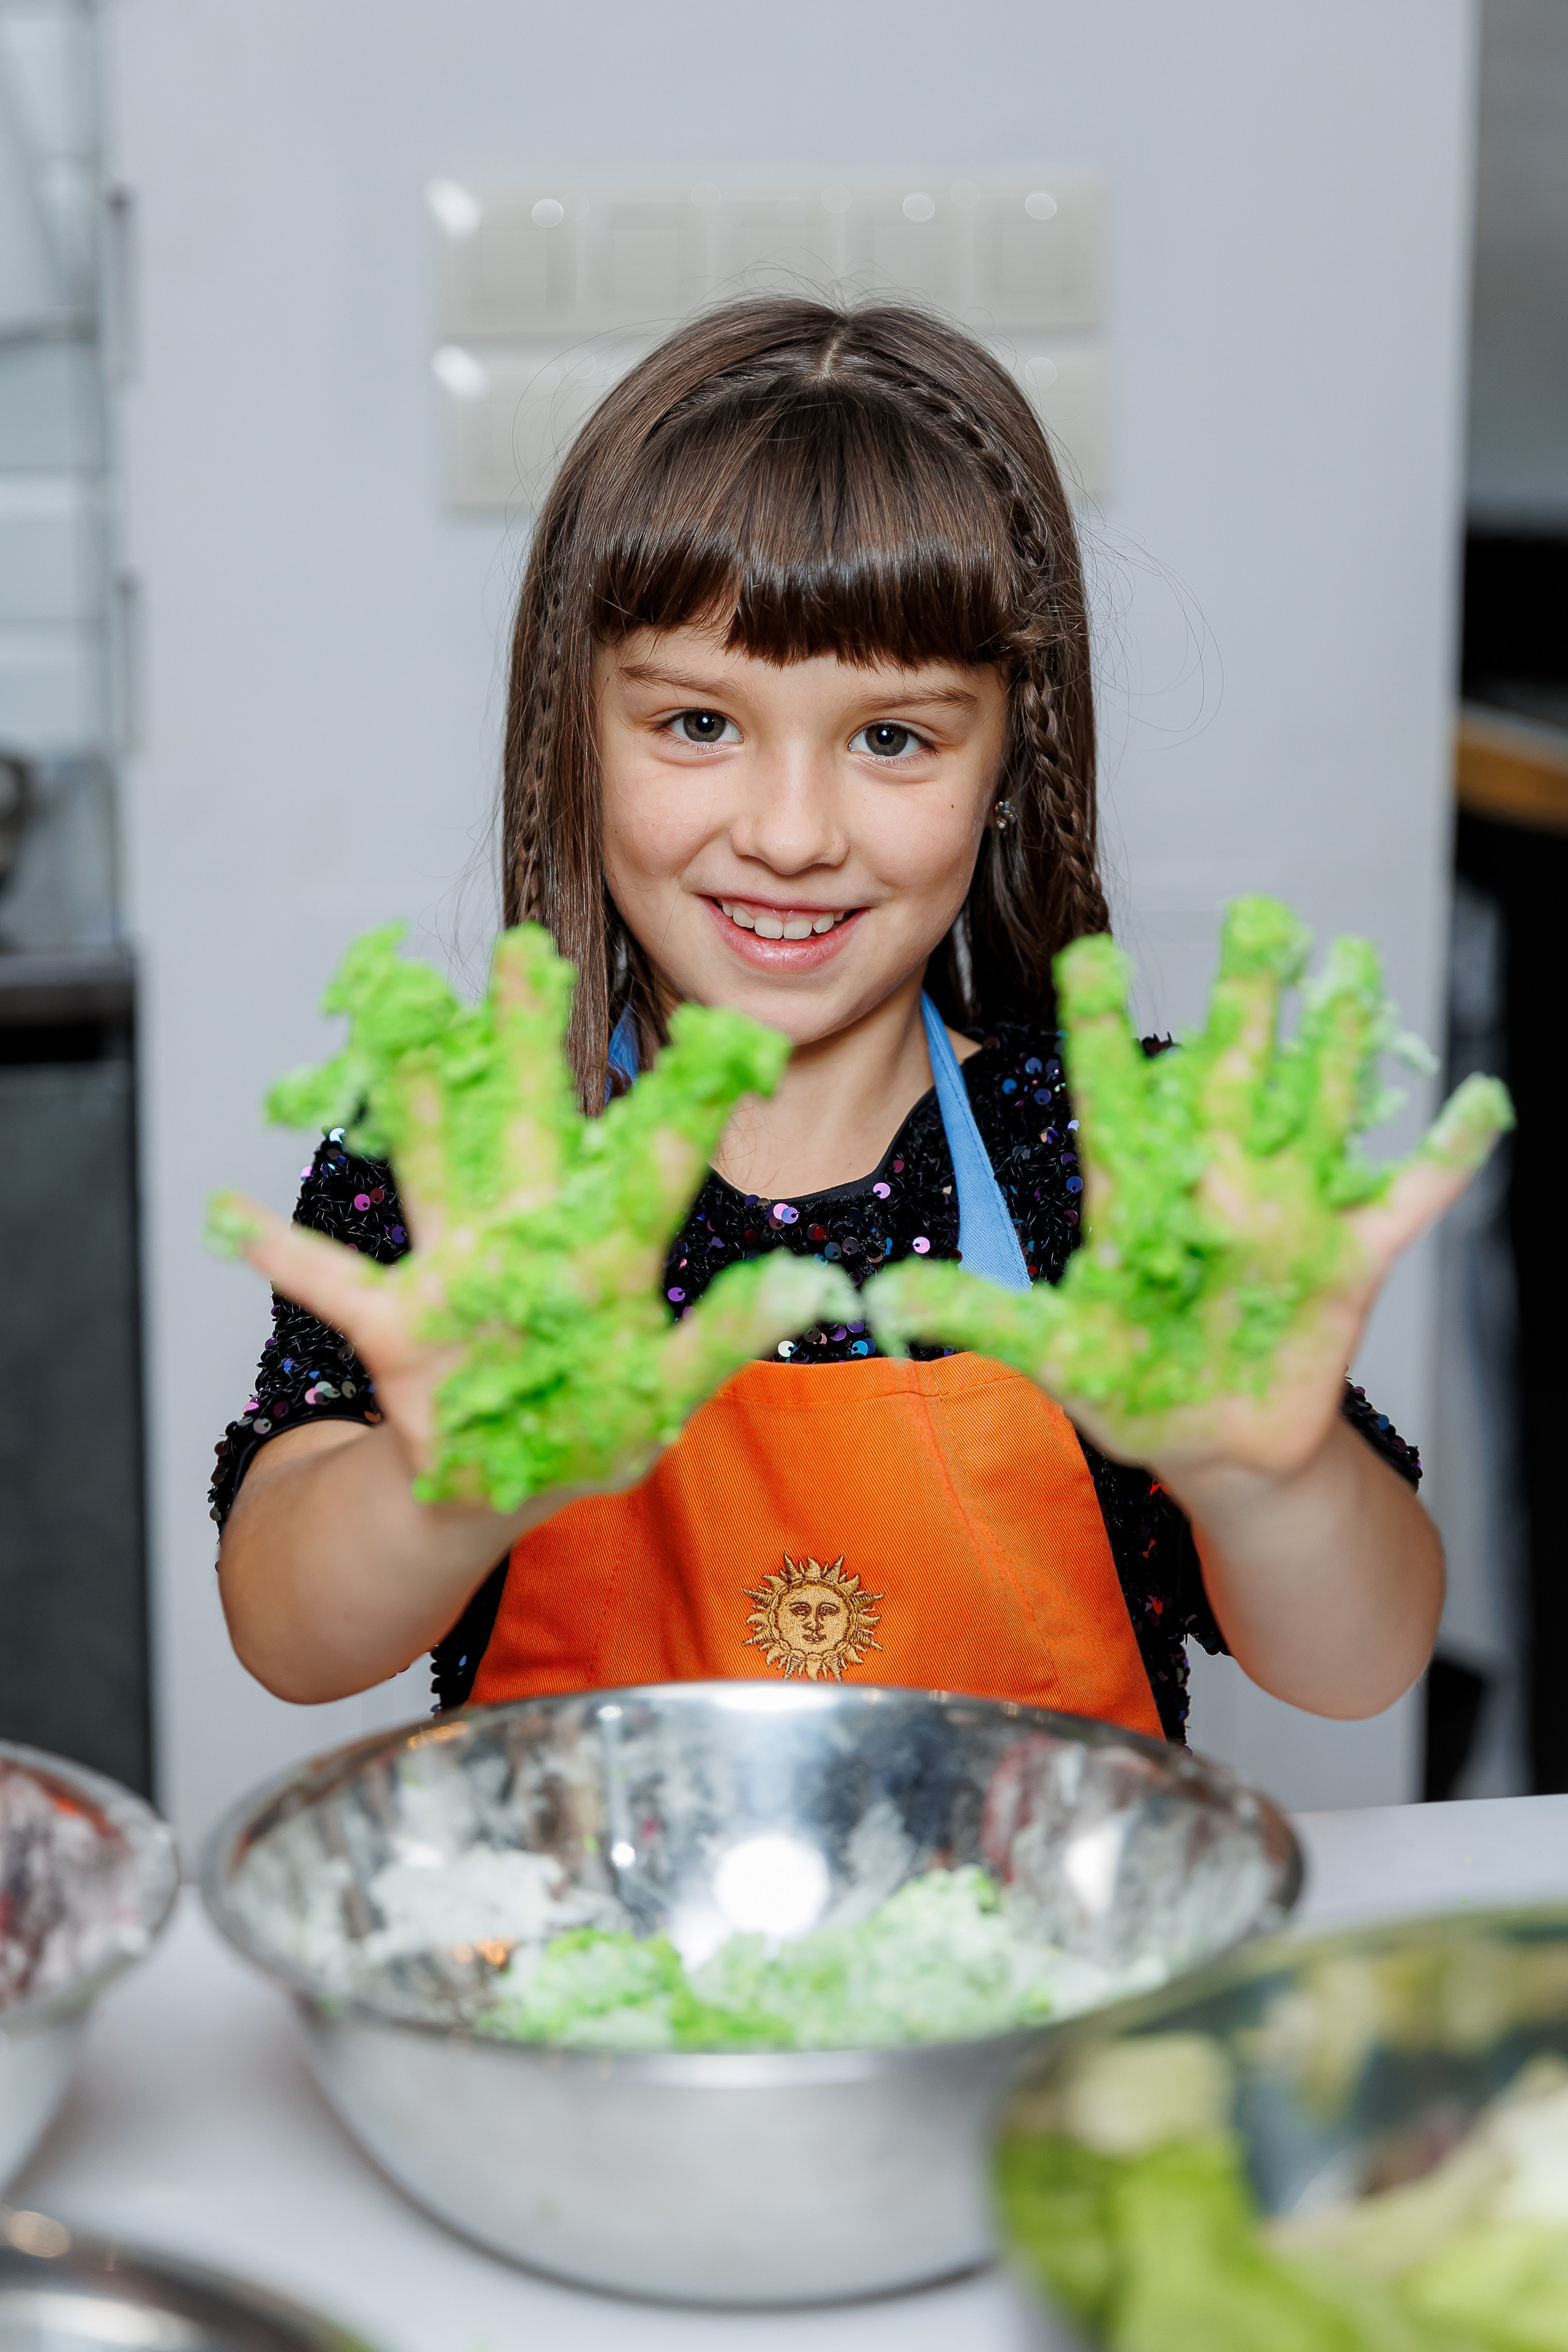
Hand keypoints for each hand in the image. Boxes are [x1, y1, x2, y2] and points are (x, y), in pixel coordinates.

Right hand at [210, 924, 855, 1511]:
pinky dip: (280, 1254)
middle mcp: (527, 1234)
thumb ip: (726, 1338)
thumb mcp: (664, 1390)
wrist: (493, 1480)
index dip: (685, 1101)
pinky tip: (234, 1214)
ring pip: (434, 1164)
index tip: (717, 1031)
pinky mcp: (396, 1321)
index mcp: (604, 1251)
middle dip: (523, 1042)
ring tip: (391, 1021)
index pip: (652, 1164)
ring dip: (413, 1098)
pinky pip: (331, 1281)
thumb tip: (813, 1286)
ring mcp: (456, 1269)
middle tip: (526, 955)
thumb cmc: (583, 1423)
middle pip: (528, 1122)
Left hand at [866, 897, 1511, 1492]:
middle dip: (1245, 1001)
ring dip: (1338, 1043)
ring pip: (1317, 1107)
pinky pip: (1407, 1198)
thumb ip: (983, 1314)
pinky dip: (1443, 1156)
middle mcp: (1215, 1177)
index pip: (1111, 1093)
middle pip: (1231, 1072)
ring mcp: (1287, 1210)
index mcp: (1137, 1187)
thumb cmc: (1131, 1385)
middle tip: (1257, 919)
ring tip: (1350, 967)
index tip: (1084, 956)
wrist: (1216, 1445)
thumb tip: (885, 1300)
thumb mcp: (1055, 1349)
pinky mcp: (1348, 1258)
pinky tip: (1474, 1102)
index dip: (1097, 1030)